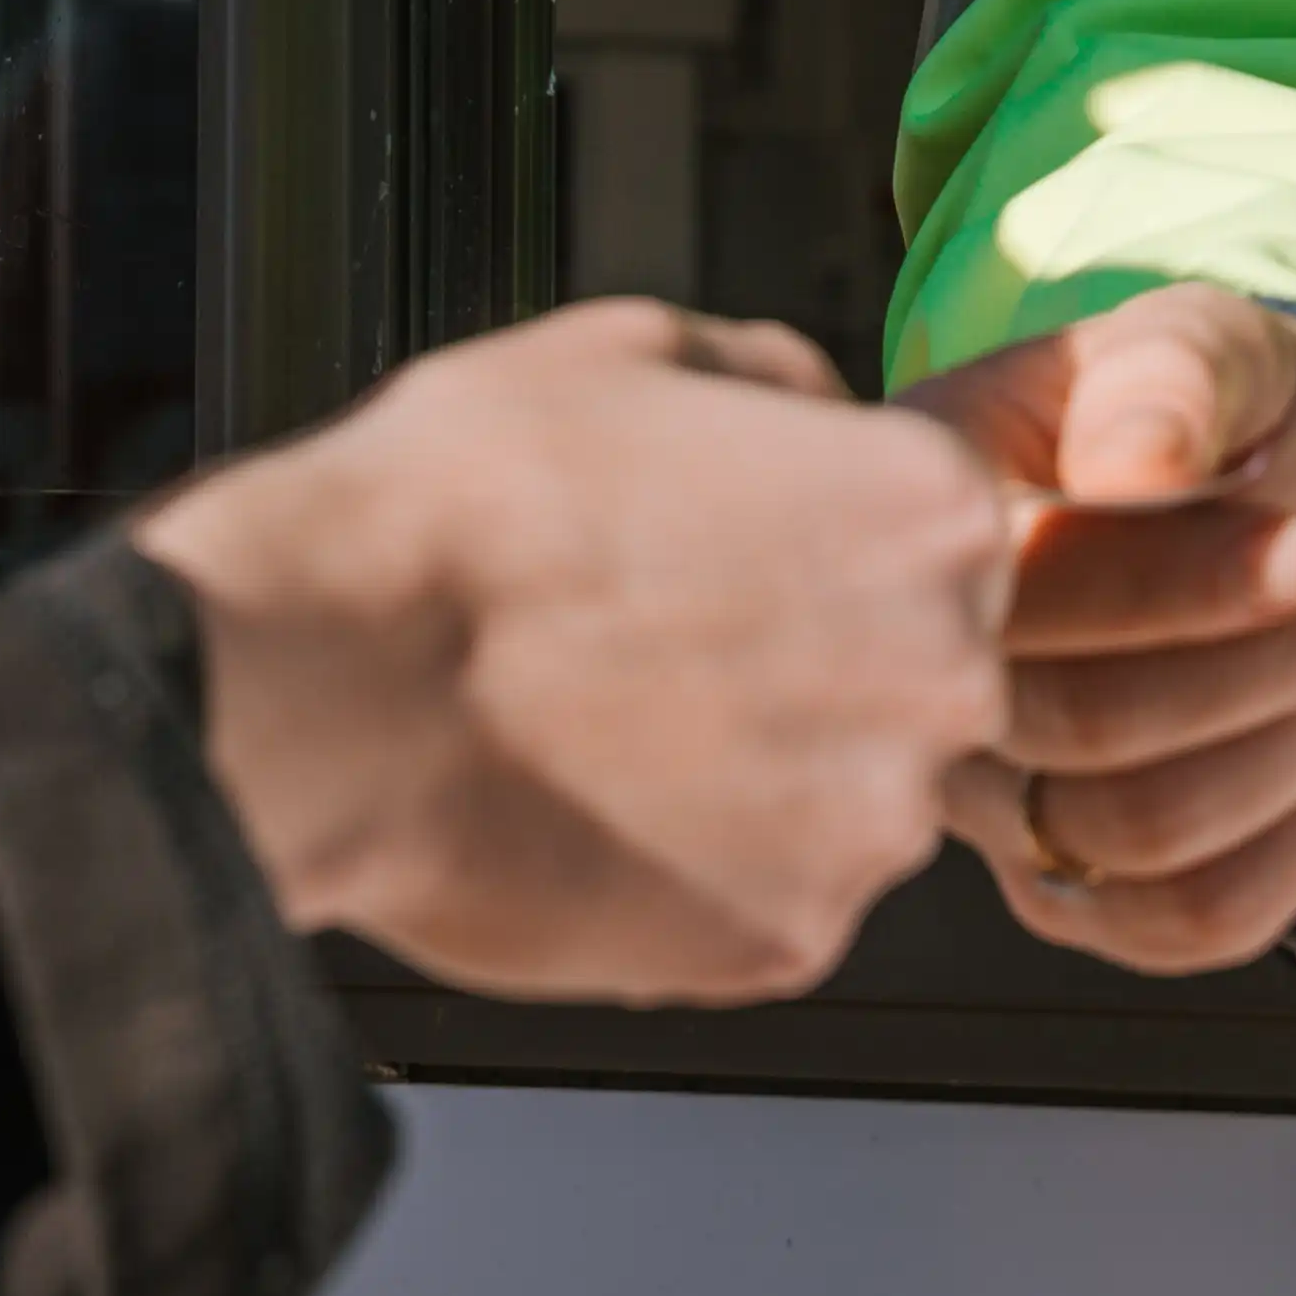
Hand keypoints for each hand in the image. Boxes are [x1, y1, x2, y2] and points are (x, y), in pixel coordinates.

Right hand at [128, 300, 1012, 1002]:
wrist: (340, 680)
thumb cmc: (469, 504)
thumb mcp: (640, 348)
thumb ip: (781, 383)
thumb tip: (819, 415)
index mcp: (933, 513)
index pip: (955, 537)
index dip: (843, 543)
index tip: (756, 555)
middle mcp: (945, 677)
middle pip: (924, 677)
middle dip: (824, 666)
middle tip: (674, 648)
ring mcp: (872, 829)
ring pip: (855, 799)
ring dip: (767, 775)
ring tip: (618, 731)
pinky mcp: (789, 947)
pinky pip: (776, 902)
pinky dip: (703, 871)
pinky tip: (600, 811)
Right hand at [893, 284, 1295, 976]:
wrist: (1281, 508)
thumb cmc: (1222, 411)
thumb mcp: (1211, 339)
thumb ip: (1172, 373)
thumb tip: (1132, 461)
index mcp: (924, 513)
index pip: (1017, 589)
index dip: (1175, 585)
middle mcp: (925, 673)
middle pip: (1082, 725)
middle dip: (1284, 651)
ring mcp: (990, 801)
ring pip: (1141, 831)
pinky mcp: (1074, 893)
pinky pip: (1190, 919)